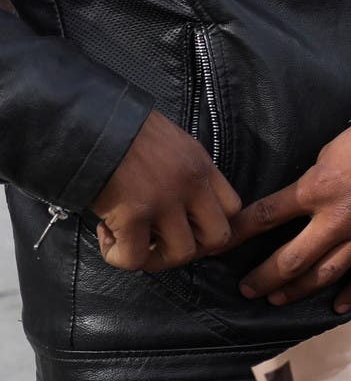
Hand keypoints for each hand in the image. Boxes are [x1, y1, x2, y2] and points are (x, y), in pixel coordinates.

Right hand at [91, 111, 239, 274]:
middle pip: (218, 236)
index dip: (211, 225)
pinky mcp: (133, 214)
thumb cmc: (122, 132)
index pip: (233, 208)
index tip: (186, 227)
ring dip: (155, 257)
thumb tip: (181, 207)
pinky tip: (107, 235)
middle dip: (191, 247)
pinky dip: (119, 256)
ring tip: (132, 240)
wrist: (87, 122)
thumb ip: (183, 173)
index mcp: (201, 165)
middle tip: (161, 240)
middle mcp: (191, 184)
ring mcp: (165, 200)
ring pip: (181, 253)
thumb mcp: (170, 145)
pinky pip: (136, 258)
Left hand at [232, 117, 350, 311]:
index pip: (265, 217)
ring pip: (324, 274)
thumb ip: (312, 182)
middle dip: (263, 277)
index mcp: (316, 189)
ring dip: (296, 291)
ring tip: (277, 299)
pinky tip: (337, 306)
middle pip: (290, 259)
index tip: (218, 247)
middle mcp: (336, 219)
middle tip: (247, 290)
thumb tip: (299, 202)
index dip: (237, 234)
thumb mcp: (331, 151)